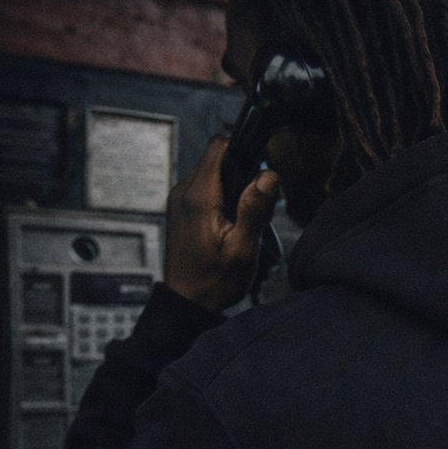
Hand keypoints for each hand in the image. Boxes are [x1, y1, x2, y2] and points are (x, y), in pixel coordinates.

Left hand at [164, 136, 279, 312]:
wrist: (186, 303)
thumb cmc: (213, 282)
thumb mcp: (242, 250)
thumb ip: (254, 210)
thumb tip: (268, 176)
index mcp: (199, 197)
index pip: (219, 146)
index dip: (243, 151)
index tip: (257, 174)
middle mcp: (184, 192)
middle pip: (218, 158)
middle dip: (241, 174)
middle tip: (253, 207)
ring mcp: (179, 199)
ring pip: (213, 173)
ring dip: (232, 187)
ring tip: (241, 220)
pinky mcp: (181, 208)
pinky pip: (205, 188)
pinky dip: (221, 198)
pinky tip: (229, 224)